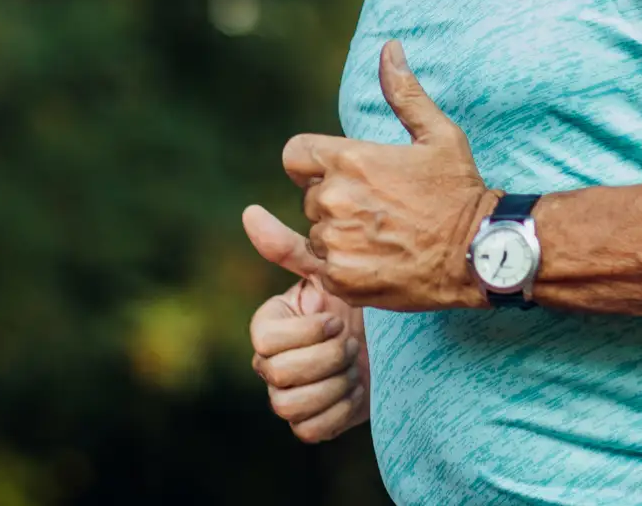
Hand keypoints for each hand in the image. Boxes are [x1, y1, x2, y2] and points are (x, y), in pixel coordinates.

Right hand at [243, 209, 369, 442]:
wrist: (392, 340)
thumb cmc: (357, 301)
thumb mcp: (330, 273)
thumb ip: (291, 248)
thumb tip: (249, 212)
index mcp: (268, 327)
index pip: (264, 340)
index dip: (304, 333)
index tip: (334, 319)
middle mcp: (268, 364)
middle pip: (277, 375)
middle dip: (325, 357)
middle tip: (350, 342)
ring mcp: (286, 396)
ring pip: (289, 406)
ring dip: (333, 384)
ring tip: (353, 363)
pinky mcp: (308, 424)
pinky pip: (309, 429)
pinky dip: (339, 409)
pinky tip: (356, 387)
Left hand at [258, 40, 494, 311]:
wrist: (479, 253)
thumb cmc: (459, 190)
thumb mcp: (438, 135)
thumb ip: (404, 92)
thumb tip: (388, 47)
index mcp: (349, 159)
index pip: (294, 155)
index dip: (310, 163)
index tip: (334, 172)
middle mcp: (333, 199)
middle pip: (311, 196)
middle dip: (336, 200)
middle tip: (379, 209)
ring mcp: (335, 241)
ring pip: (318, 233)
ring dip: (339, 234)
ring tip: (383, 236)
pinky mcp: (340, 277)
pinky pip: (322, 267)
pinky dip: (342, 265)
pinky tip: (376, 260)